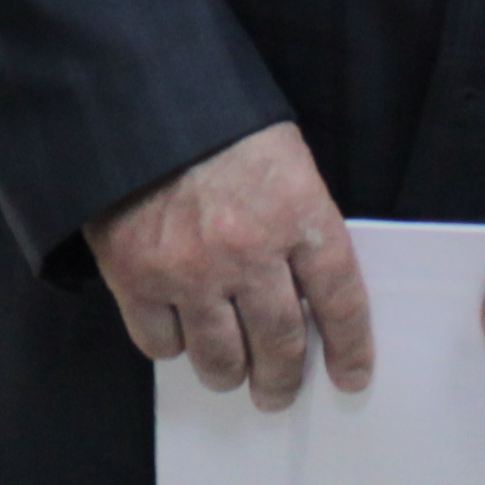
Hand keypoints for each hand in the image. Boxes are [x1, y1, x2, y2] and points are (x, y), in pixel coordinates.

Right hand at [86, 122, 375, 408]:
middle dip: (283, 379)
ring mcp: (189, 269)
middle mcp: (248, 251)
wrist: (133, 94)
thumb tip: (304, 293)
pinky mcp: (135, 275)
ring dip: (230, 374)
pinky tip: (178, 331)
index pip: (340, 300)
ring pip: (221, 357)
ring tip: (230, 373)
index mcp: (295, 213)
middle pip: (280, 343)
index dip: (350, 347)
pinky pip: (160, 342)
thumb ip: (297, 224)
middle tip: (277, 390)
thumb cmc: (215, 122)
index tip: (351, 376)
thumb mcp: (281, 160)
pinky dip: (172, 345)